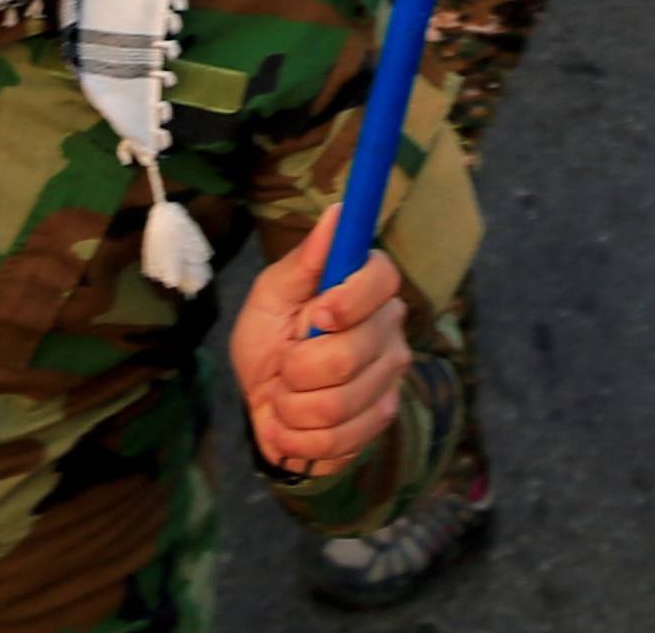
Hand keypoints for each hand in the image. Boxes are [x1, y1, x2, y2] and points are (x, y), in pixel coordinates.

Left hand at [230, 209, 411, 478]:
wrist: (265, 403)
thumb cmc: (269, 336)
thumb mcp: (272, 294)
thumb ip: (305, 260)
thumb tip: (336, 212)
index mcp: (367, 286)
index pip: (383, 279)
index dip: (349, 300)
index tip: (316, 314)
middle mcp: (389, 330)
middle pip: (352, 353)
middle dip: (297, 367)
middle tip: (284, 364)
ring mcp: (389, 380)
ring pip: (339, 404)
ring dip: (292, 406)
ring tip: (285, 396)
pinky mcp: (379, 422)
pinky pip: (338, 441)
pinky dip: (299, 438)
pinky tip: (292, 425)